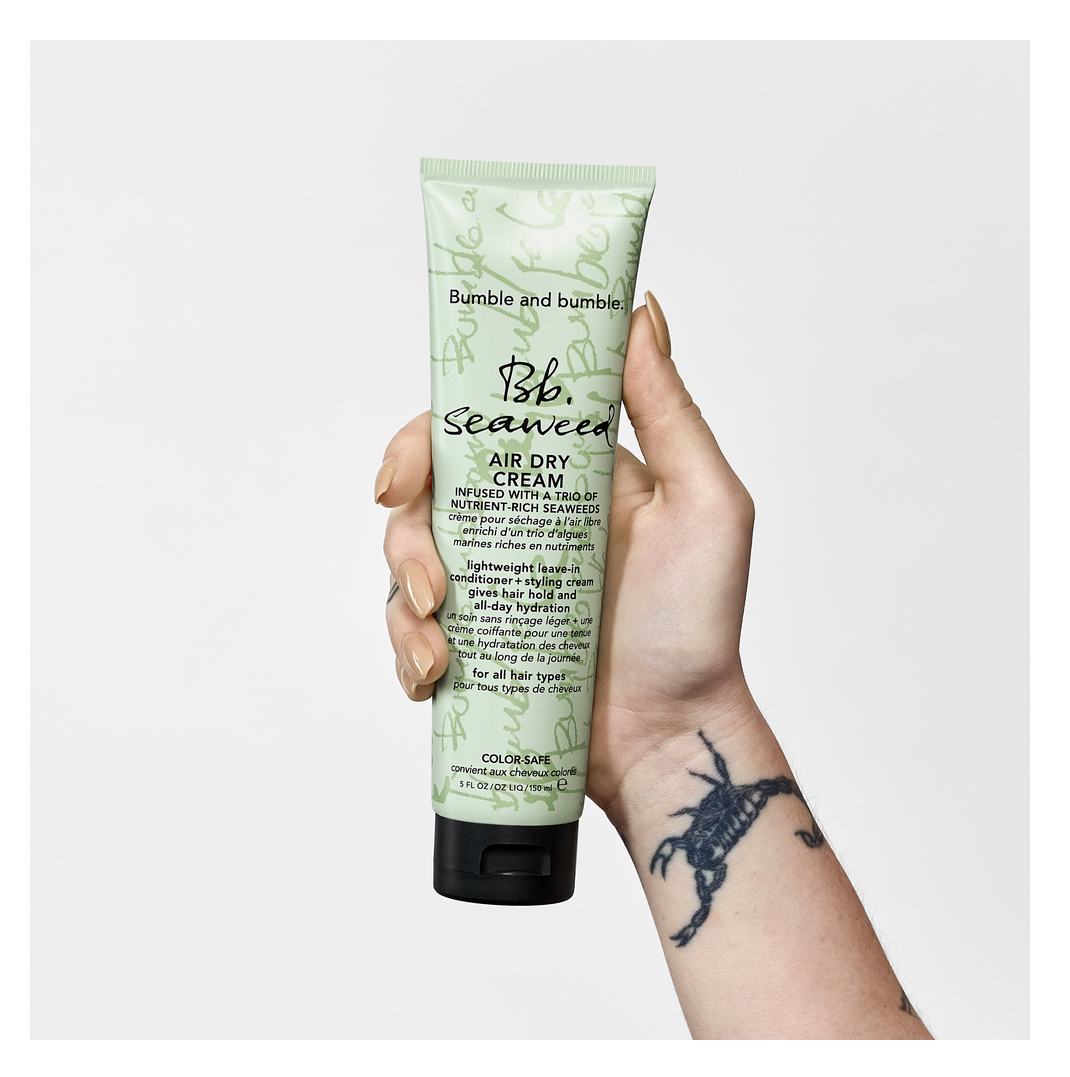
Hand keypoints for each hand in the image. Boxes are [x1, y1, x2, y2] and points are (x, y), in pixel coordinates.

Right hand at [377, 294, 760, 823]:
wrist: (672, 736)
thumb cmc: (698, 624)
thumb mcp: (704, 503)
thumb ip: (669, 408)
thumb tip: (640, 310)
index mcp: (565, 477)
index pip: (476, 428)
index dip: (423, 440)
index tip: (403, 475)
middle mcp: (523, 522)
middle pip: (425, 497)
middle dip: (406, 534)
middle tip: (431, 582)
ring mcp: (496, 586)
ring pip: (407, 565)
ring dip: (403, 603)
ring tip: (440, 649)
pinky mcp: (479, 644)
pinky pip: (412, 634)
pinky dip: (407, 653)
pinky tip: (434, 679)